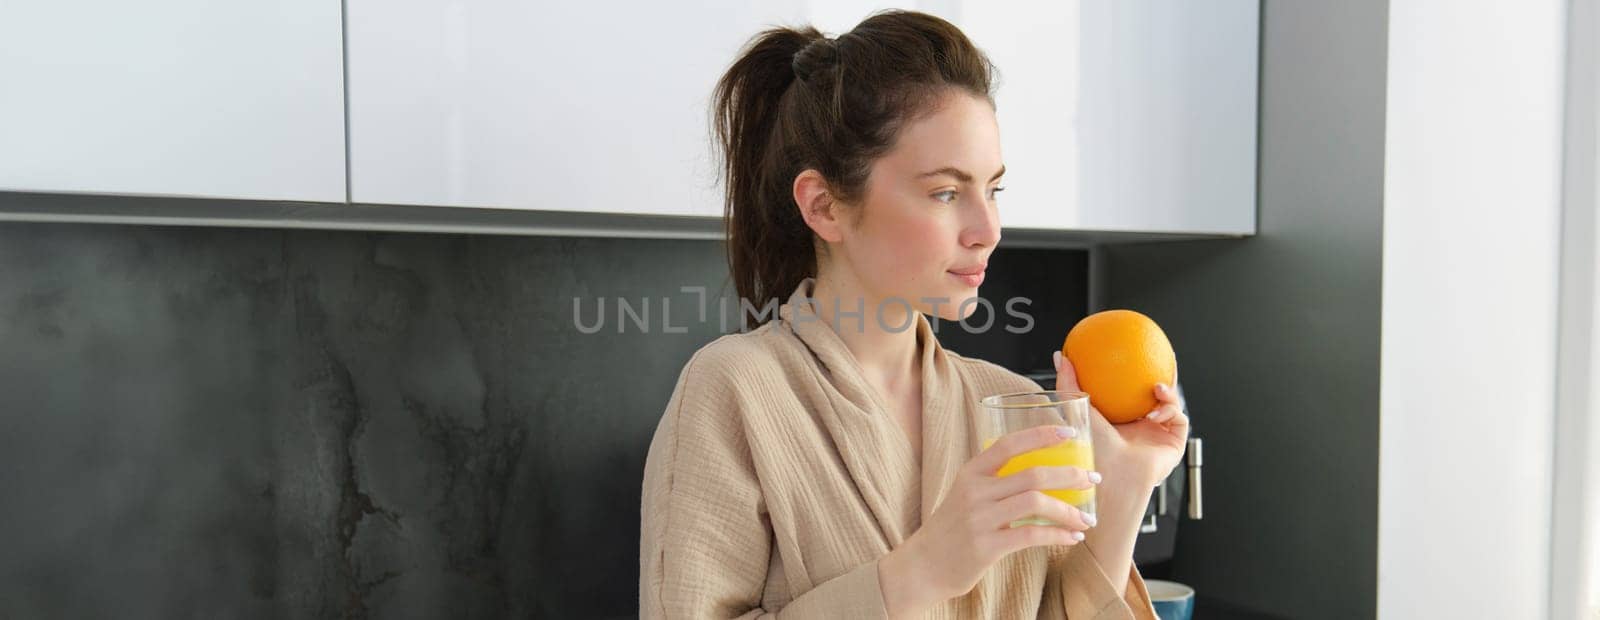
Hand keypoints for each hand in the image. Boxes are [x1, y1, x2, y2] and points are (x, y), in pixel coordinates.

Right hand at [878, 424, 1099, 617]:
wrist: (923, 565)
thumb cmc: (952, 529)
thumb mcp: (966, 495)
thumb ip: (996, 483)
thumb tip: (1044, 476)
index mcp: (971, 473)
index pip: (1008, 444)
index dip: (1040, 435)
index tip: (1069, 433)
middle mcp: (974, 492)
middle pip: (1032, 474)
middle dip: (1070, 475)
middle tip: (1093, 479)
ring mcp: (979, 519)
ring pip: (1035, 503)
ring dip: (1068, 510)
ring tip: (1086, 518)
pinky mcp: (986, 547)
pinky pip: (1031, 536)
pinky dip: (1057, 535)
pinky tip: (1071, 538)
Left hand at [1053, 350, 1188, 489]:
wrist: (1112, 476)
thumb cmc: (1091, 450)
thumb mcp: (1078, 409)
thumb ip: (1069, 383)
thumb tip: (1060, 356)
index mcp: (1120, 423)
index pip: (1131, 395)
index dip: (1136, 377)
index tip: (1137, 355)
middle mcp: (1141, 429)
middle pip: (1157, 397)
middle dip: (1164, 378)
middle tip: (1165, 357)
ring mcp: (1158, 436)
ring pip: (1172, 405)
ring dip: (1168, 393)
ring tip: (1156, 387)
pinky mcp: (1173, 444)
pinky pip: (1178, 419)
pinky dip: (1170, 411)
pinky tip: (1156, 412)